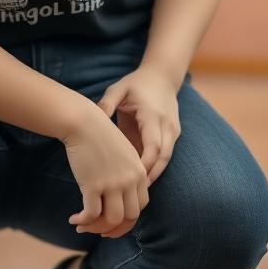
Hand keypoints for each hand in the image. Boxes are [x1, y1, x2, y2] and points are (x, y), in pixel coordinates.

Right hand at [63, 104, 149, 239]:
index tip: (113, 221)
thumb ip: (127, 173)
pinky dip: (83, 222)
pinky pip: (91, 214)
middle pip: (130, 217)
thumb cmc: (98, 135)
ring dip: (97, 228)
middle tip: (100, 231)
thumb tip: (119, 198)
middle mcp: (129, 179)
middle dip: (115, 229)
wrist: (83, 122)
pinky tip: (74, 220)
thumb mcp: (122, 153)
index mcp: (139, 172)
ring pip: (112, 220)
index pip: (141, 206)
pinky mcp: (93, 184)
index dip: (128, 218)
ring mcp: (112, 183)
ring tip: (83, 227)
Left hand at [96, 64, 181, 185]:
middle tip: (132, 191)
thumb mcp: (119, 89)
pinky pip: (166, 154)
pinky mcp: (173, 134)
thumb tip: (94, 118)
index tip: (129, 177)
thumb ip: (107, 103)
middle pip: (163, 157)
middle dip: (150, 174)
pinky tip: (141, 178)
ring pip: (167, 158)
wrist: (161, 76)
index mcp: (152, 115)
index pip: (153, 145)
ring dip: (154, 173)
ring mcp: (173, 130)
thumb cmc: (136, 84)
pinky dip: (156, 166)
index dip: (144, 164)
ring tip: (136, 190)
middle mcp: (166, 124)